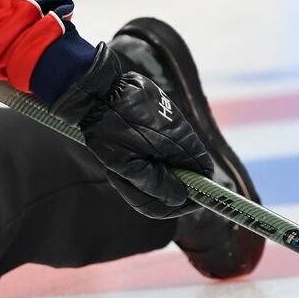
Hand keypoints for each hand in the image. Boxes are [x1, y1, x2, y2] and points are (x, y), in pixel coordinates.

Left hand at [51, 42, 213, 217]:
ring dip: (144, 176)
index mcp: (181, 144)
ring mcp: (170, 126)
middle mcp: (182, 134)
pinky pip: (157, 151)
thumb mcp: (128, 166)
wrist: (95, 95)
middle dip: (157, 188)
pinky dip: (140, 161)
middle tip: (129, 183)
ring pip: (167, 165)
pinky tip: (120, 158)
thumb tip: (181, 198)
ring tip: (118, 171)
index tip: (168, 202)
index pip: (203, 174)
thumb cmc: (109, 131)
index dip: (191, 194)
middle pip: (183, 174)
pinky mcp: (157, 122)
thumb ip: (156, 185)